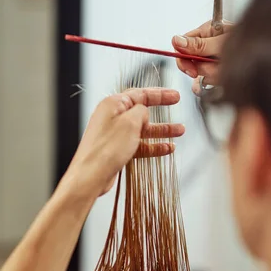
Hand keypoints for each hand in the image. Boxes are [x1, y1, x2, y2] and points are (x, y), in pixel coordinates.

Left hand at [68, 88, 184, 194]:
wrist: (90, 176)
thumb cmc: (105, 149)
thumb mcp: (130, 122)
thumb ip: (141, 112)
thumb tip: (145, 113)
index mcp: (113, 105)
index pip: (140, 94)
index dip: (160, 94)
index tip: (175, 96)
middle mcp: (112, 117)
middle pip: (142, 111)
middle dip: (162, 112)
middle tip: (177, 108)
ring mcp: (114, 134)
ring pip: (143, 129)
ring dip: (161, 130)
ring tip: (180, 131)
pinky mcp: (116, 150)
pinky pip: (139, 144)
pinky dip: (153, 146)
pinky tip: (167, 148)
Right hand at [172, 20, 232, 95]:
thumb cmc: (252, 39)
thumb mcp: (221, 43)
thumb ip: (199, 45)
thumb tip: (176, 41)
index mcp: (207, 31)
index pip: (182, 43)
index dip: (183, 57)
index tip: (191, 69)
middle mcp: (208, 44)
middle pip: (190, 60)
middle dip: (202, 69)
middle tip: (212, 72)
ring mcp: (214, 58)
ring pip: (201, 72)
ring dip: (213, 75)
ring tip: (227, 70)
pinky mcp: (219, 70)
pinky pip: (207, 80)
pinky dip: (212, 83)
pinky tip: (219, 82)